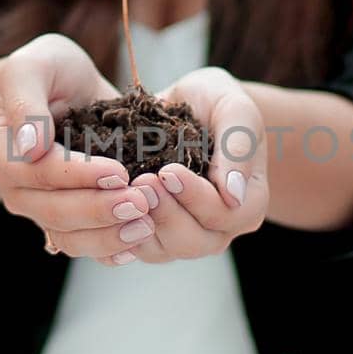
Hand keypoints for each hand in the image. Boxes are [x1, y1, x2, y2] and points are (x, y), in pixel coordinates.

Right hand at [0, 34, 156, 259]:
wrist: (62, 91)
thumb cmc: (47, 72)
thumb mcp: (33, 66)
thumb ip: (25, 98)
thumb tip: (30, 145)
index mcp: (2, 153)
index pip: (37, 173)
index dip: (77, 176)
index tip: (118, 171)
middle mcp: (17, 189)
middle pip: (54, 212)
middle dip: (99, 210)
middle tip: (142, 201)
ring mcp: (42, 210)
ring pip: (70, 238)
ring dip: (109, 236)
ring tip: (147, 223)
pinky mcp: (68, 221)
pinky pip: (85, 246)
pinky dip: (112, 249)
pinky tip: (140, 241)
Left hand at [119, 67, 268, 265]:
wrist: (185, 107)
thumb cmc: (217, 104)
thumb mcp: (234, 110)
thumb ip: (239, 145)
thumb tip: (233, 194)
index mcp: (246, 203)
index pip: (224, 215)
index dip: (195, 197)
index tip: (169, 170)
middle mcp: (219, 229)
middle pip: (194, 241)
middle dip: (165, 213)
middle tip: (141, 182)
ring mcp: (184, 236)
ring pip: (163, 249)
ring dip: (140, 222)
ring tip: (124, 189)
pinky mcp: (152, 236)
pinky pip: (134, 246)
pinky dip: (118, 229)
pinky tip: (106, 202)